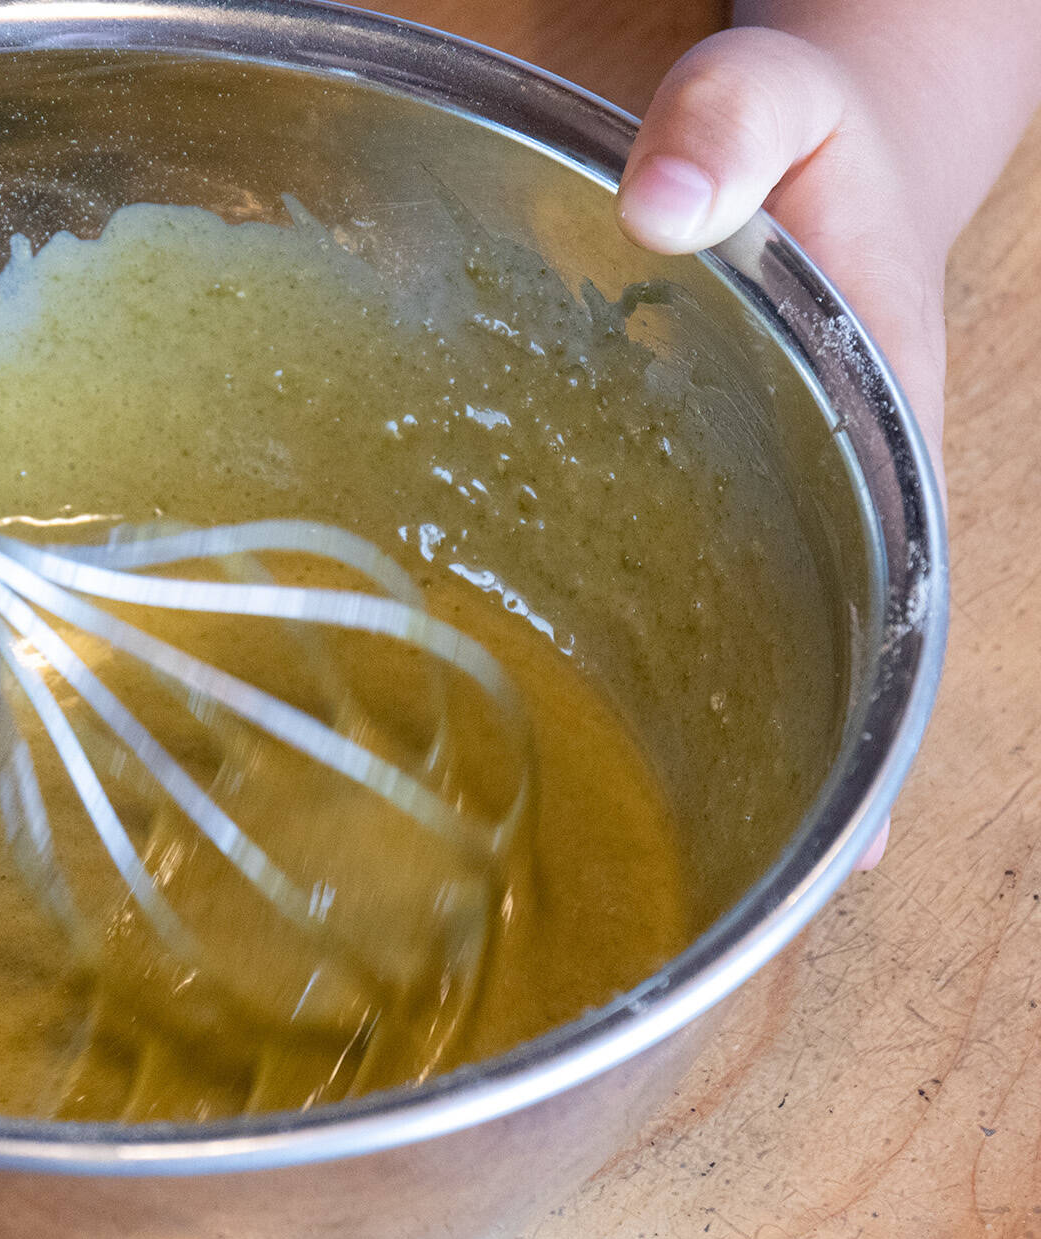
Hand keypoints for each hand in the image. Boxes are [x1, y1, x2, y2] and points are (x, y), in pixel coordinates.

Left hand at [617, 25, 949, 871]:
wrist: (806, 137)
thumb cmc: (808, 131)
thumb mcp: (781, 100)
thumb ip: (732, 130)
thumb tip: (660, 206)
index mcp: (891, 428)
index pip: (901, 604)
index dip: (877, 728)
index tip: (848, 852)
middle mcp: (845, 497)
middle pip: (835, 668)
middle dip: (786, 787)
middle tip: (704, 908)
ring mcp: (776, 515)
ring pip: (759, 659)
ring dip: (711, 759)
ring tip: (617, 878)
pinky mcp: (708, 511)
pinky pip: (684, 612)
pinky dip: (649, 685)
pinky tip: (568, 760)